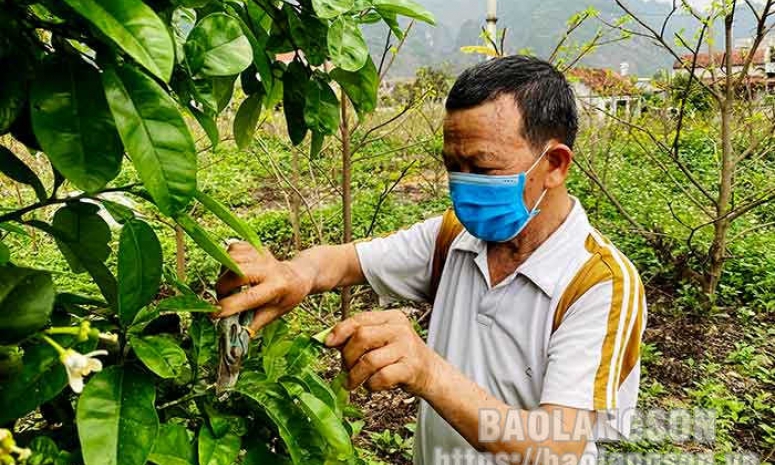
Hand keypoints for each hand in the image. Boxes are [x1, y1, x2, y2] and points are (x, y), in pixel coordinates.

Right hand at [215, 242, 313, 332]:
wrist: (298, 275)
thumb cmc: (287, 297)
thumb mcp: (276, 313)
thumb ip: (255, 323)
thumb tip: (235, 335)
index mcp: (278, 286)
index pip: (249, 297)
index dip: (229, 306)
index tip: (215, 314)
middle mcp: (270, 268)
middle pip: (238, 273)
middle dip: (223, 287)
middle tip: (222, 299)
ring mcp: (263, 255)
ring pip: (233, 258)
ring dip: (224, 274)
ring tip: (228, 286)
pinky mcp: (256, 247)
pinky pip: (234, 248)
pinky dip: (228, 260)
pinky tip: (233, 271)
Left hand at [325, 310, 441, 396]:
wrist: (431, 372)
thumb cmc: (399, 357)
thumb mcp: (382, 340)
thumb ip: (360, 337)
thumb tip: (329, 340)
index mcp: (391, 317)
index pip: (360, 319)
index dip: (340, 331)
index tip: (327, 343)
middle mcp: (400, 329)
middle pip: (362, 337)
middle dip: (347, 356)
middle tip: (345, 370)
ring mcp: (407, 347)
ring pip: (369, 360)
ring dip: (355, 375)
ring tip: (353, 383)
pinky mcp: (410, 368)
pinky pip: (380, 377)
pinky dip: (371, 385)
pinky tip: (372, 386)